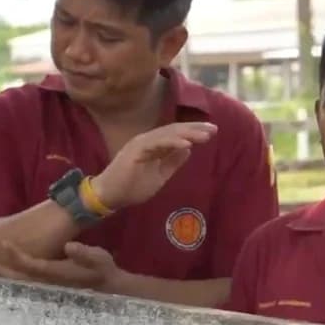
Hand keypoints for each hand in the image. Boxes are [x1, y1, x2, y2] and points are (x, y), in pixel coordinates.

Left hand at [0, 241, 114, 289]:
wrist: (110, 287)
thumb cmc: (103, 270)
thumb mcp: (99, 258)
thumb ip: (84, 253)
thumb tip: (68, 246)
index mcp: (57, 274)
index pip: (31, 265)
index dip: (17, 255)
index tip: (4, 243)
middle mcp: (48, 283)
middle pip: (18, 278)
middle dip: (0, 270)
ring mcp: (47, 288)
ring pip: (19, 283)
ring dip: (3, 276)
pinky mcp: (49, 288)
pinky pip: (25, 284)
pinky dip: (13, 279)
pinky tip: (7, 274)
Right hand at [92, 122, 217, 209]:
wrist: (110, 196)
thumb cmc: (132, 187)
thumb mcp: (160, 175)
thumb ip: (172, 162)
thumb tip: (189, 150)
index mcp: (154, 145)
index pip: (177, 134)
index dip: (193, 131)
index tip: (211, 132)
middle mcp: (148, 140)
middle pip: (174, 130)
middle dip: (194, 128)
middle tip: (213, 128)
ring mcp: (141, 143)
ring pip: (167, 134)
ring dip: (187, 134)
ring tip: (205, 135)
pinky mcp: (135, 150)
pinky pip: (156, 143)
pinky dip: (172, 143)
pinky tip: (187, 145)